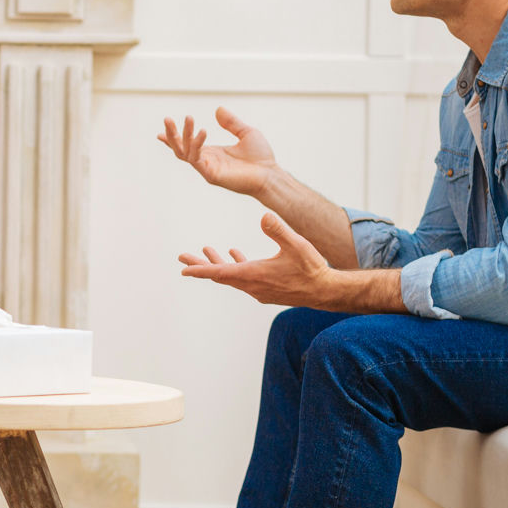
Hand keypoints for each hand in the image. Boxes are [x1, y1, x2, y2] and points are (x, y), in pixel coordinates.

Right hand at [158, 106, 279, 197]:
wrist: (270, 174)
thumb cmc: (261, 158)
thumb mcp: (246, 133)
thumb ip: (231, 122)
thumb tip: (218, 109)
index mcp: (212, 153)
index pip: (187, 146)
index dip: (173, 138)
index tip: (159, 132)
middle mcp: (207, 161)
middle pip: (180, 149)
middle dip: (171, 135)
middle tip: (167, 119)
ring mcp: (208, 169)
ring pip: (185, 153)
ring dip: (183, 135)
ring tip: (189, 118)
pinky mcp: (212, 175)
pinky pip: (197, 159)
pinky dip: (197, 144)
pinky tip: (203, 131)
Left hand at [178, 211, 334, 305]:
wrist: (325, 291)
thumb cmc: (312, 268)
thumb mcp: (297, 245)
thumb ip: (279, 230)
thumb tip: (263, 216)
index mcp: (254, 275)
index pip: (220, 273)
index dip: (200, 269)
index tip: (183, 268)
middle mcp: (252, 285)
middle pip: (220, 275)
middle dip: (201, 264)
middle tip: (182, 258)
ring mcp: (258, 288)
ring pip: (231, 275)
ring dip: (217, 263)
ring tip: (205, 249)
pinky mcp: (265, 288)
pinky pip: (243, 276)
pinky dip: (235, 265)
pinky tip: (234, 253)